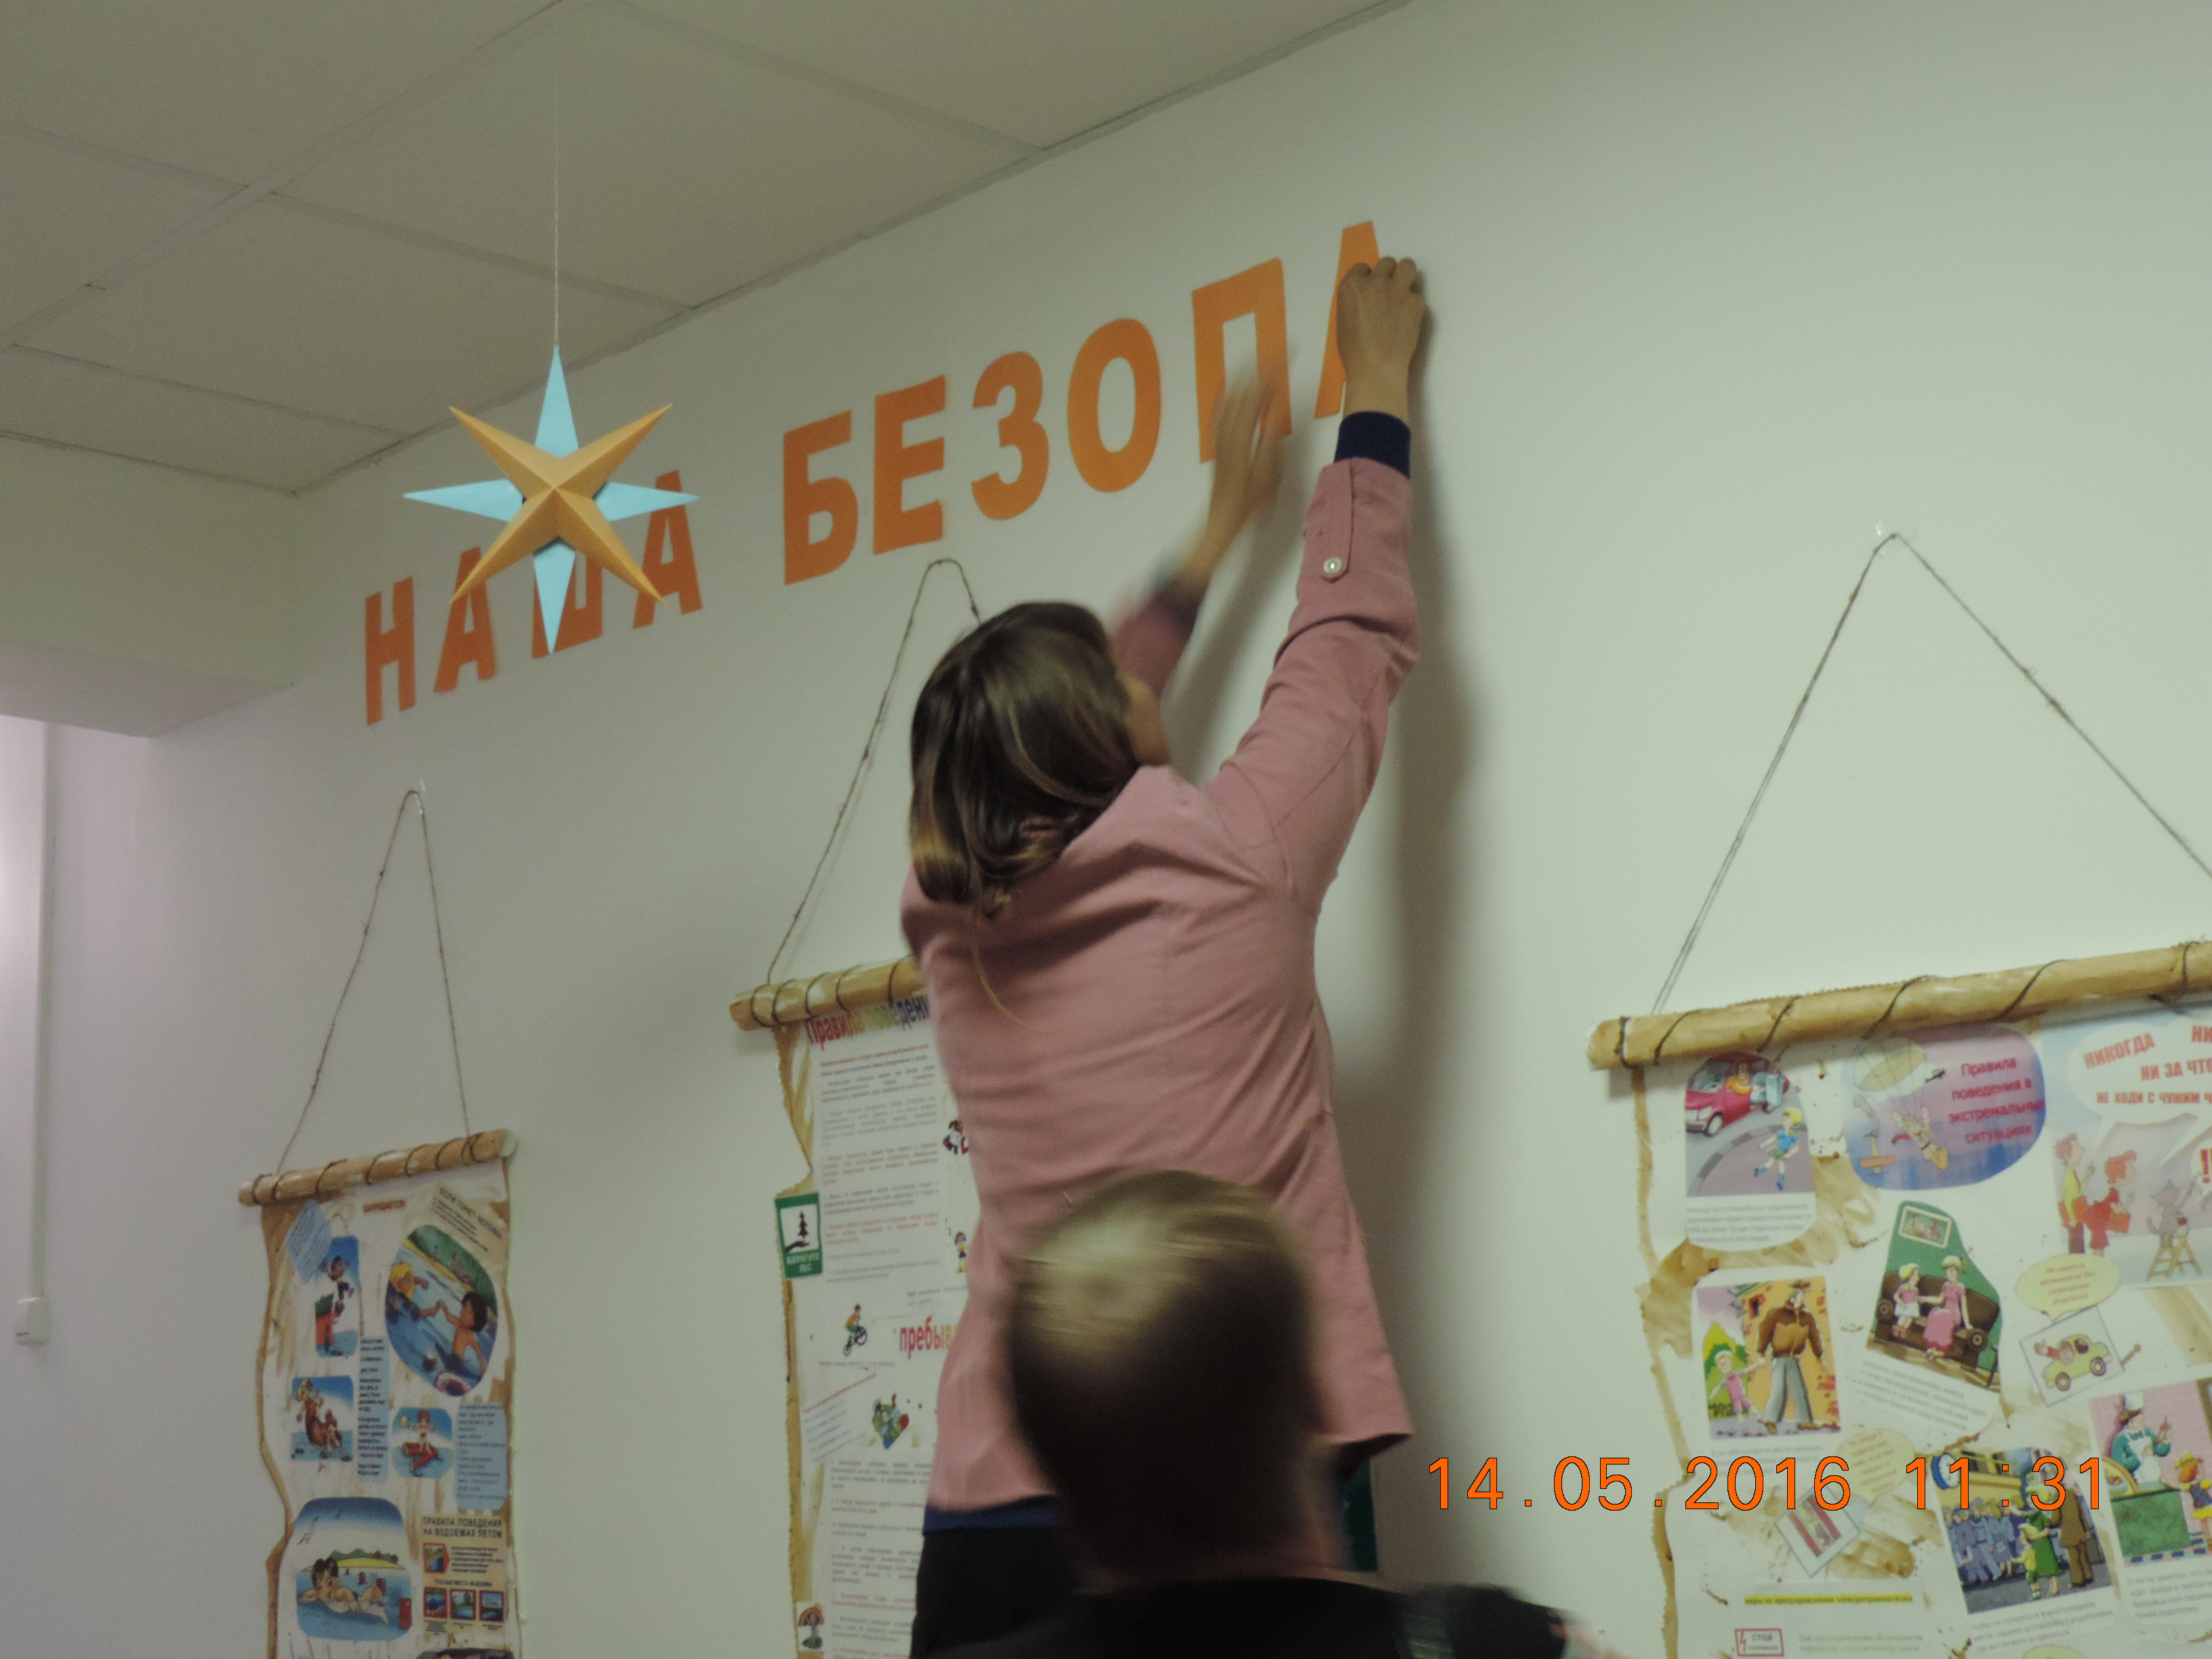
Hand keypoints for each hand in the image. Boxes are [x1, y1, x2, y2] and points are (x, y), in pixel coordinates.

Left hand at [1170, 373, 1284, 601]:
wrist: (1221, 520)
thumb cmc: (1248, 504)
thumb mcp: (1267, 474)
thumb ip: (1270, 438)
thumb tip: (1274, 408)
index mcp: (1240, 438)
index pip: (1256, 396)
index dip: (1271, 373)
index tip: (1285, 356)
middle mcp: (1226, 432)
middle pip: (1240, 390)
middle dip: (1259, 366)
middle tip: (1276, 350)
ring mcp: (1218, 436)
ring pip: (1228, 396)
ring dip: (1243, 375)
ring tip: (1257, 358)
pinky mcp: (1216, 442)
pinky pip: (1220, 409)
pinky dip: (1229, 392)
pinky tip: (1233, 385)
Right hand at [1337, 255, 1426, 421]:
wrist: (1376, 367)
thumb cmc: (1353, 351)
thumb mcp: (1344, 319)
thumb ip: (1356, 301)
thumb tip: (1367, 299)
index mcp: (1351, 286)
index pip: (1362, 267)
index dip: (1368, 278)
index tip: (1371, 289)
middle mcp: (1375, 282)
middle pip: (1387, 263)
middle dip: (1389, 274)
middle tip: (1390, 291)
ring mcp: (1397, 290)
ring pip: (1407, 266)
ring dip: (1406, 276)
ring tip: (1404, 292)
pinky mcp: (1415, 302)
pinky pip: (1417, 296)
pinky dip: (1414, 306)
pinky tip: (1409, 320)